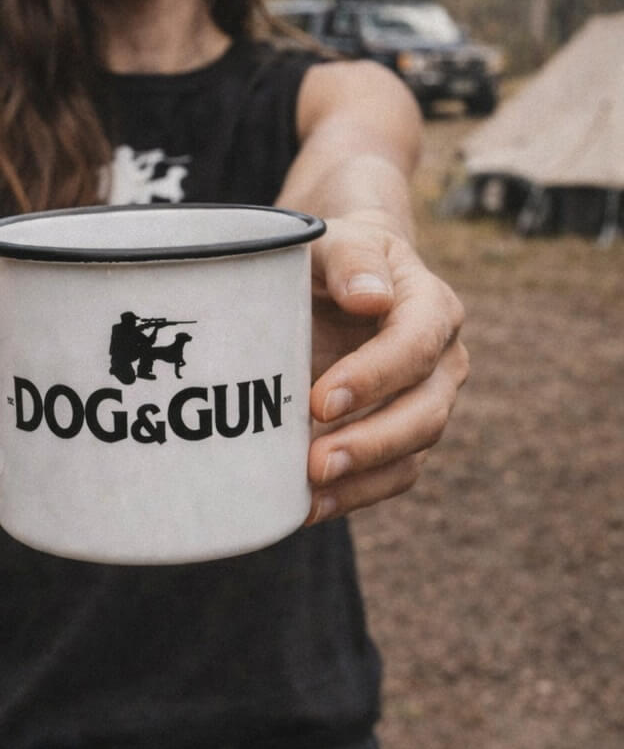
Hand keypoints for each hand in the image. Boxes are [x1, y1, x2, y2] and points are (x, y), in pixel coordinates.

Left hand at [305, 217, 467, 523]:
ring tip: (309, 493)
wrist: (336, 283)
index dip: (373, 377)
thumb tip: (371, 300)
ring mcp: (425, 404)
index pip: (415, 346)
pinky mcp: (400, 437)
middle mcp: (441, 362)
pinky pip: (389, 477)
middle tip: (315, 463)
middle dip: (371, 442)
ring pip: (411, 453)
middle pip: (424, 412)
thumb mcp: (335, 240)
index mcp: (431, 307)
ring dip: (362, 479)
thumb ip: (351, 258)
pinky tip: (307, 508)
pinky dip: (352, 496)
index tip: (319, 401)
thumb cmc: (333, 259)